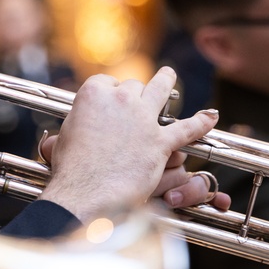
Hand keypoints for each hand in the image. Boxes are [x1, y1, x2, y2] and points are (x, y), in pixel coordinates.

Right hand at [37, 67, 219, 221]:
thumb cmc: (71, 171)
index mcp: (93, 94)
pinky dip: (202, 122)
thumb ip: (73, 129)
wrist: (86, 192)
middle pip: (133, 86)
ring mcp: (143, 118)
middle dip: (135, 93)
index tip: (112, 99)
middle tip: (136, 98)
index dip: (111, 92)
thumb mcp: (64, 140)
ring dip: (167, 80)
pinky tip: (211, 117)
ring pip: (161, 90)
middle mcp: (120, 99)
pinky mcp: (160, 141)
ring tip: (169, 75)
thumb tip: (58, 138)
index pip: (107, 82)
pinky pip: (187, 128)